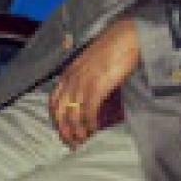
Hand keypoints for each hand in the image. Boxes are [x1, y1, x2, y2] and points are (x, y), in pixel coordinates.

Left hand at [47, 19, 139, 147]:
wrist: (127, 36)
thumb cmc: (114, 48)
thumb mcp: (92, 63)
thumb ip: (85, 77)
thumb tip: (87, 96)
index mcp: (69, 72)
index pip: (53, 101)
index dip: (56, 119)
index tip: (63, 131)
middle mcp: (72, 78)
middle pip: (60, 112)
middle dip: (64, 131)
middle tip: (72, 144)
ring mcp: (83, 82)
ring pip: (73, 115)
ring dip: (77, 131)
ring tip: (83, 141)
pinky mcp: (97, 86)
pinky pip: (89, 111)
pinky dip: (90, 124)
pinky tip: (95, 130)